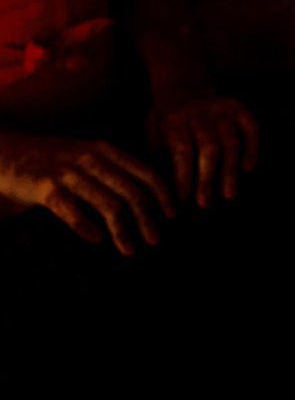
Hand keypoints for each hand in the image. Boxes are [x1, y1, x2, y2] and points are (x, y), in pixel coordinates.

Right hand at [0, 133, 172, 254]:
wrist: (3, 151)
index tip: (172, 215)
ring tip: (130, 249)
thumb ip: (115, 170)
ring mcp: (67, 172)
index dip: (163, 196)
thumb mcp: (87, 155)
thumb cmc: (52, 160)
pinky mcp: (44, 187)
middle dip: (149, 220)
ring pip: (109, 206)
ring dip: (124, 232)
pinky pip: (73, 212)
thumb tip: (150, 197)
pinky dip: (87, 227)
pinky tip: (96, 239)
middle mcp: (89, 158)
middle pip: (133, 193)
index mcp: (105, 150)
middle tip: (156, 240)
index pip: (146, 173)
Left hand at [150, 95, 257, 208]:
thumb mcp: (154, 134)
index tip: (184, 198)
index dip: (184, 175)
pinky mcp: (237, 107)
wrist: (181, 88)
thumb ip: (160, 158)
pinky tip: (247, 168)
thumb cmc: (167, 123)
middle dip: (208, 177)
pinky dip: (252, 148)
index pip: (182, 150)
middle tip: (205, 203)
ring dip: (230, 171)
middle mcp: (198, 112)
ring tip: (228, 195)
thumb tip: (164, 193)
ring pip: (231, 142)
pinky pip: (251, 128)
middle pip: (209, 148)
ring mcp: (220, 109)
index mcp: (173, 119)